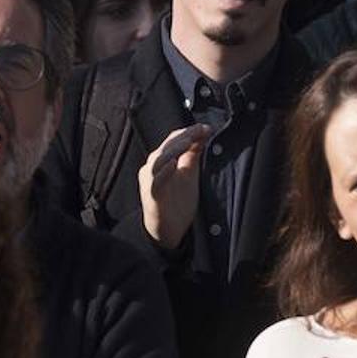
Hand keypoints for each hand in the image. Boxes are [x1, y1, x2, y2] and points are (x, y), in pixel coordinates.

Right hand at [138, 124, 210, 250]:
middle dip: (183, 137)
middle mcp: (152, 168)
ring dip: (173, 150)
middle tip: (199, 130)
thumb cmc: (176, 201)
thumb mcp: (188, 173)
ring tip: (188, 142)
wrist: (167, 229)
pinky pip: (156, 181)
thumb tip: (202, 134)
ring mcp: (150, 181)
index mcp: (161, 161)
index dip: (189, 132)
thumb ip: (193, 154)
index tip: (206, 128)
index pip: (173, 140)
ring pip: (158, 160)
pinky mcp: (152, 195)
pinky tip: (174, 164)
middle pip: (166, 147)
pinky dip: (164, 171)